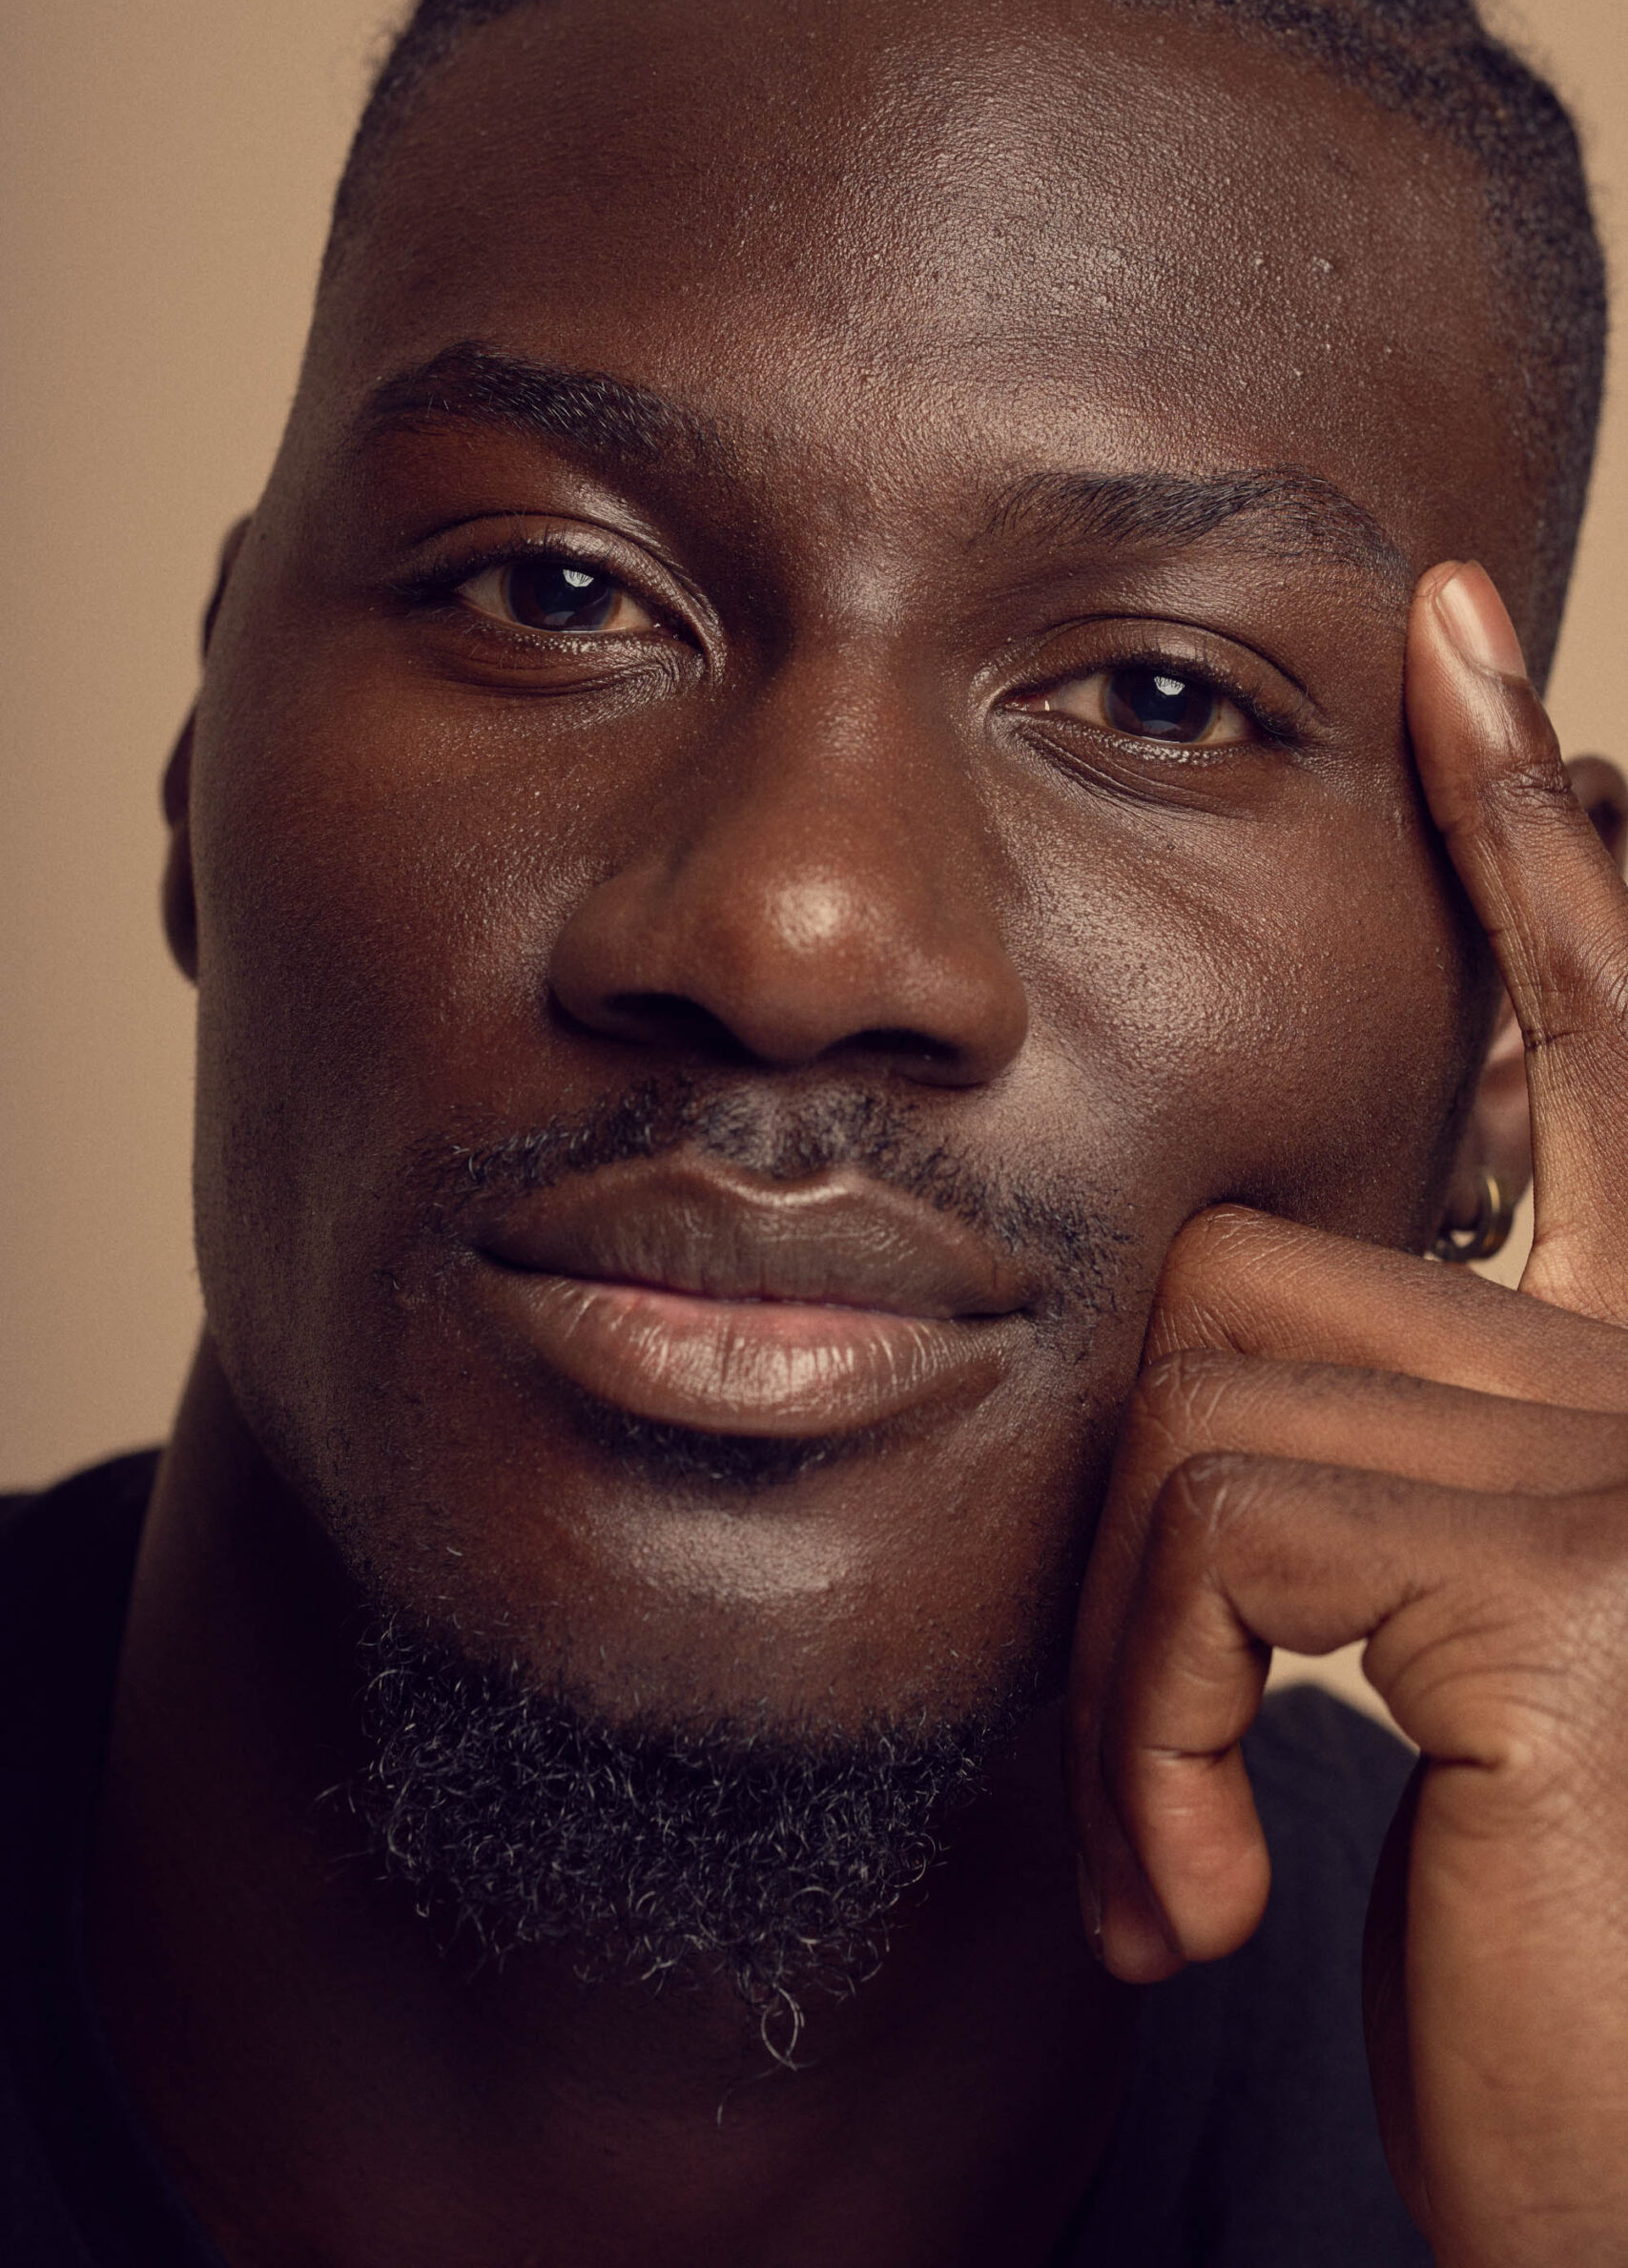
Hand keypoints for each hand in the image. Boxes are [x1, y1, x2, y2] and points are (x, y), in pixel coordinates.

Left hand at [1070, 563, 1627, 2265]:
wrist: (1624, 2193)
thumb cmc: (1555, 1963)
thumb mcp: (1463, 1669)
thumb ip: (1393, 1468)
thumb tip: (1238, 1350)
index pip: (1603, 1041)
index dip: (1526, 835)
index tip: (1449, 640)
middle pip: (1262, 1274)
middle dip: (1147, 1520)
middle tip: (1160, 1747)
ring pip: (1199, 1398)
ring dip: (1129, 1655)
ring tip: (1187, 1837)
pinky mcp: (1585, 1576)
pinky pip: (1213, 1531)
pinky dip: (1151, 1723)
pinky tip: (1207, 1892)